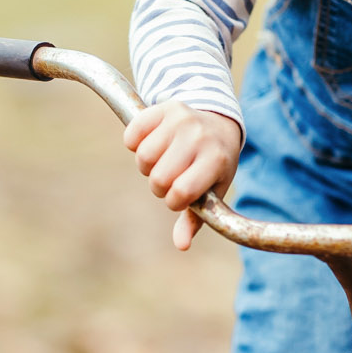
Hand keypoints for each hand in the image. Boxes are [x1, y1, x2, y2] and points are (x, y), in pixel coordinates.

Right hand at [124, 101, 242, 249]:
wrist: (219, 123)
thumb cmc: (214, 166)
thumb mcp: (212, 191)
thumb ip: (195, 219)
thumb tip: (181, 245)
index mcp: (215, 160)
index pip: (181, 191)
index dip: (174, 200)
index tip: (179, 195)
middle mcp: (199, 137)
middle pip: (158, 177)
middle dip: (159, 186)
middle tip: (170, 178)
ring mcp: (180, 119)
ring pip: (143, 157)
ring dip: (147, 165)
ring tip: (162, 160)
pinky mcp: (162, 107)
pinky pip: (132, 134)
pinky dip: (134, 143)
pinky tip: (151, 143)